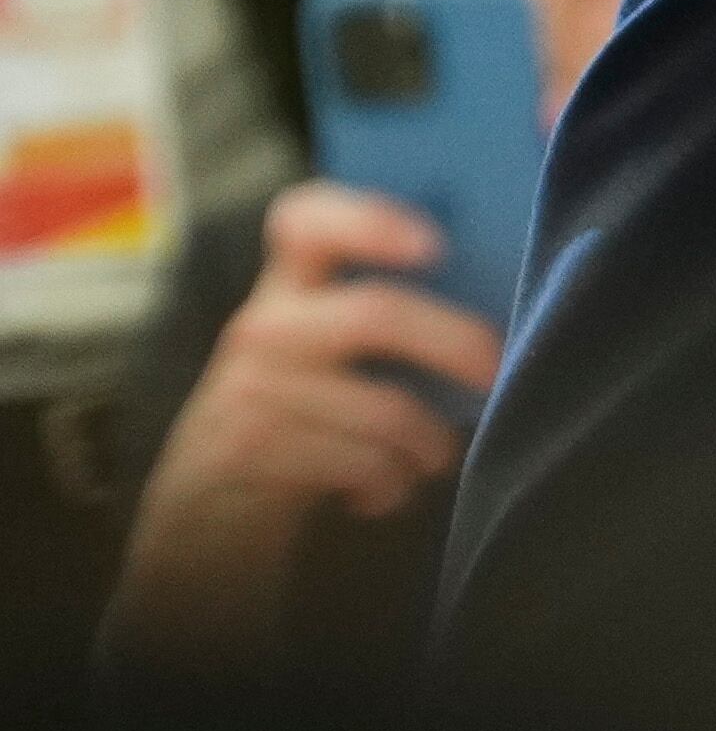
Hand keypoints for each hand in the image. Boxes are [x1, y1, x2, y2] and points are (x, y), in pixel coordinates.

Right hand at [100, 182, 500, 669]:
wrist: (204, 511)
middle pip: (376, 313)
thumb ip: (382, 317)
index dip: (370, 219)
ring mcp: (251, 390)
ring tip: (433, 456)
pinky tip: (381, 491)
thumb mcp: (323, 354)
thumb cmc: (298, 415)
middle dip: (455, 343)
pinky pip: (360, 464)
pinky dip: (391, 486)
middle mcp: (262, 327)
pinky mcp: (248, 453)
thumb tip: (495, 304)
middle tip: (496, 372)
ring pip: (383, 407)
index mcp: (287, 286)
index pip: (306, 221)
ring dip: (430, 442)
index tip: (434, 246)